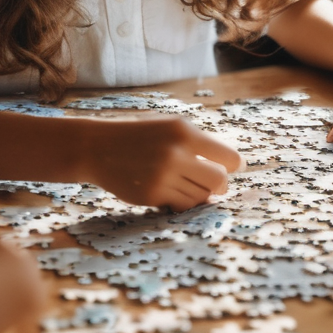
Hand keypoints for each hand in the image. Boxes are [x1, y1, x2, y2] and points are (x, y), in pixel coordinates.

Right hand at [81, 115, 242, 210]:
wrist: (99, 147)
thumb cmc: (141, 137)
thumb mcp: (170, 128)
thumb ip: (198, 144)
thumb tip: (231, 168)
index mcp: (184, 131)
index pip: (228, 157)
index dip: (233, 165)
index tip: (230, 169)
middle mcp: (176, 152)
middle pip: (219, 181)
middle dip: (220, 185)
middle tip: (212, 184)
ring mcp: (163, 175)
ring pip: (201, 196)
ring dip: (198, 193)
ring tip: (183, 182)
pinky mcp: (152, 194)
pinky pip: (182, 205)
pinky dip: (182, 201)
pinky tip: (171, 190)